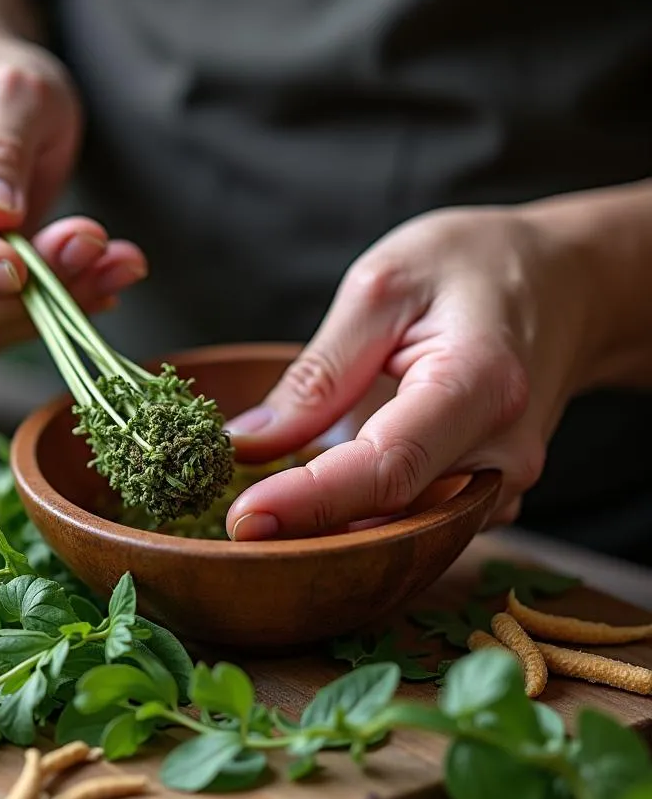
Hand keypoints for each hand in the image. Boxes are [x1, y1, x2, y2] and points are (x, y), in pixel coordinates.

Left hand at [223, 206, 598, 539]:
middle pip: (393, 515)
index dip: (311, 502)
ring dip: (330, 531)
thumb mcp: (384, 285)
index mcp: (479, 385)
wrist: (567, 284)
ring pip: (403, 531)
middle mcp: (503, 452)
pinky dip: (362, 519)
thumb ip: (319, 372)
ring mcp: (504, 483)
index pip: (387, 468)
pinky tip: (315, 503)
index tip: (242, 519)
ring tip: (264, 513)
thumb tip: (249, 441)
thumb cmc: (477, 266)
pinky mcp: (489, 495)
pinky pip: (418, 522)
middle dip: (307, 530)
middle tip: (231, 526)